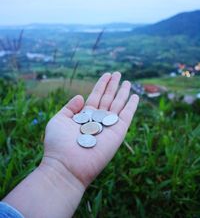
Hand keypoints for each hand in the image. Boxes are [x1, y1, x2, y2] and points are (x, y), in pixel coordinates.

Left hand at [42, 72, 138, 187]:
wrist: (66, 165)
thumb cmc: (58, 145)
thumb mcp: (59, 120)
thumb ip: (69, 108)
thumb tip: (81, 96)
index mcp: (84, 117)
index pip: (95, 96)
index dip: (101, 85)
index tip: (107, 74)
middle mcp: (97, 120)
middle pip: (108, 98)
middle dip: (113, 85)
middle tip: (118, 73)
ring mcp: (108, 126)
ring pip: (118, 105)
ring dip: (123, 93)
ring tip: (127, 81)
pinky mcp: (118, 133)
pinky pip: (127, 116)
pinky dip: (132, 106)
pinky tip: (135, 96)